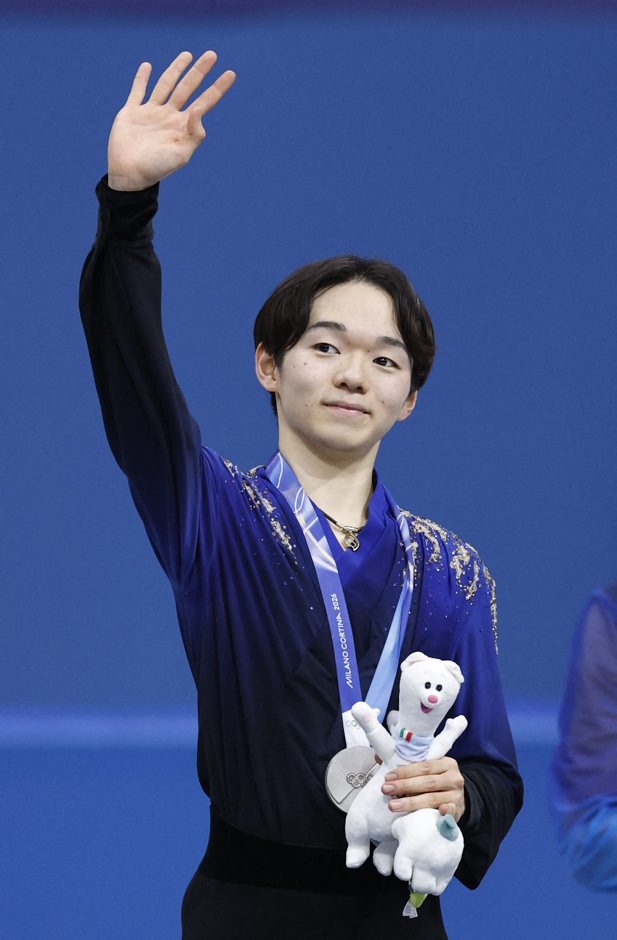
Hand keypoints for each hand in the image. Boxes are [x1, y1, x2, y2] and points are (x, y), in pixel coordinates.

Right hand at [107, 50, 235, 190]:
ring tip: (187, 54)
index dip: (218, 88)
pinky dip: (141, 78)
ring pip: (165, 84)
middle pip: (187, 88)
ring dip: (176, 69)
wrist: (129, 175)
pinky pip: (137, 91)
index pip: (204, 102)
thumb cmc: (157, 168)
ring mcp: (150, 112)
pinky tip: (147, 66)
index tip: (231, 73)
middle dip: (199, 71)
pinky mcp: (131, 112)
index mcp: (183, 126)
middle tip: (212, 54)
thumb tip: (200, 110)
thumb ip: (194, 134)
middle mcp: (169, 116)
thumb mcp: (181, 155)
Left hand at [381, 757, 464, 821]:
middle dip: (404, 786)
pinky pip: (451, 812)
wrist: (457, 800)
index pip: (424, 766)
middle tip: (386, 789)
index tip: (388, 777)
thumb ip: (408, 766)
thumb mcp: (428, 771)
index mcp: (446, 763)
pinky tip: (437, 812)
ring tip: (393, 805)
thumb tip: (378, 758)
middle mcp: (454, 778)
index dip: (405, 772)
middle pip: (427, 782)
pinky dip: (445, 812)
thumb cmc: (437, 783)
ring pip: (432, 798)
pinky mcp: (458, 811)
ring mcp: (457, 796)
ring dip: (411, 802)